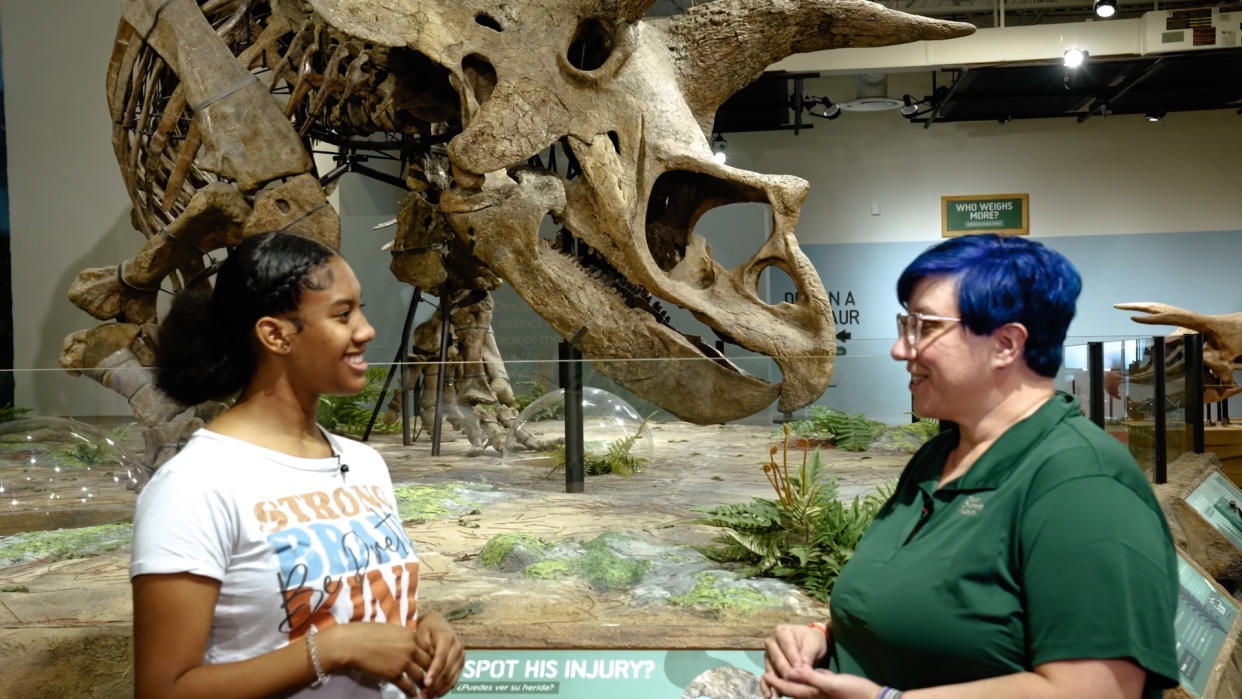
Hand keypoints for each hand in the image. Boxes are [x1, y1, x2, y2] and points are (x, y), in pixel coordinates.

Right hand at [319, 622, 431, 696]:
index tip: (432, 664)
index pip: (429, 648)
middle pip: (429, 662)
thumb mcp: (391, 630)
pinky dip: (412, 692)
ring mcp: (403, 662)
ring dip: (423, 684)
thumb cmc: (367, 633)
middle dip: (431, 672)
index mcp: (411, 635)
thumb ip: (404, 638)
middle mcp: (410, 648)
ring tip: (426, 690)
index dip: (431, 657)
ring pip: (421, 676)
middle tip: (432, 679)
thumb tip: (410, 643)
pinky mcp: (393, 674)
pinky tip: (413, 695)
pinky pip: (408, 686)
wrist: (351, 643)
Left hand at [413, 612, 464, 697]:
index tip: (425, 683)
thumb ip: (422, 648)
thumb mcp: (421, 633)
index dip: (434, 671)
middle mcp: (457, 647)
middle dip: (435, 684)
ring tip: (426, 696)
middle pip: (447, 669)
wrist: (438, 624)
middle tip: (422, 694)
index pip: (441, 658)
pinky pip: (454, 679)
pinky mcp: (461, 664)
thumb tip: (420, 664)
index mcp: (447, 638)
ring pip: (451, 677)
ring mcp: (461, 656)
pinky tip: (435, 694)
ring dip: (439, 689)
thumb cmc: (427, 629)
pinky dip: (445, 689)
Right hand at [761, 624, 829, 697]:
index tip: (800, 670)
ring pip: (771, 669)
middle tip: (793, 683)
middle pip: (777, 659)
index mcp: (782, 632)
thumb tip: (802, 669)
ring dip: (776, 682)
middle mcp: (771, 642)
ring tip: (780, 692)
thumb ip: (807, 654)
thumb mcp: (813, 644)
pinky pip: (766, 676)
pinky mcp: (768, 666)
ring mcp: (768, 655)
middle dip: (786, 672)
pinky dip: (767, 686)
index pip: (787, 647)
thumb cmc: (811, 641)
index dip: (794, 659)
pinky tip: (770, 694)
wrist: (808, 643)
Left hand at [763, 667, 880, 698]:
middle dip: (782, 685)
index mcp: (813, 695)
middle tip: (769, 676)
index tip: (765, 675)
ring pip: (804, 689)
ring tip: (786, 674)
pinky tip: (810, 673)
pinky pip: (816, 686)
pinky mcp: (833, 691)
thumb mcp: (831, 683)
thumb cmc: (854, 692)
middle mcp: (816, 696)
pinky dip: (808, 680)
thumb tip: (790, 673)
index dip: (777, 682)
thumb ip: (810, 678)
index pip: (789, 689)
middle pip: (794, 691)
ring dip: (794, 683)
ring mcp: (825, 695)